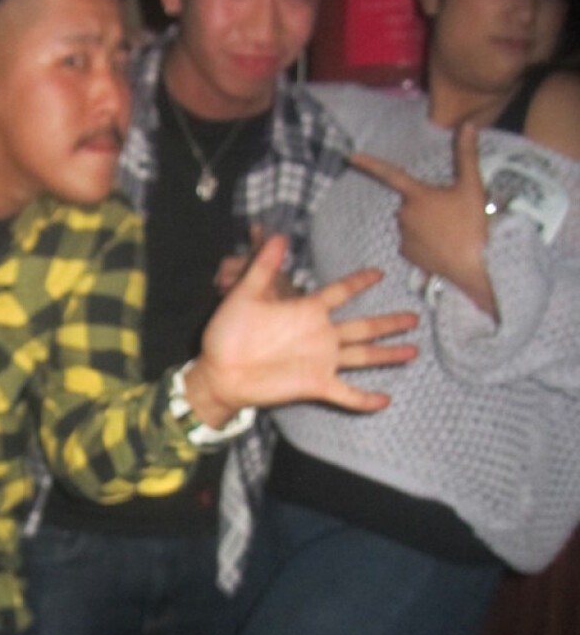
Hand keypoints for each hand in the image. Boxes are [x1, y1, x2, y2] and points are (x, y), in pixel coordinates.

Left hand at [186, 235, 418, 422]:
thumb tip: (276, 234)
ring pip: (363, 356)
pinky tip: (386, 400)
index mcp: (307, 310)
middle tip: (414, 317)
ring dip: (388, 355)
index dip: (359, 281)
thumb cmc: (228, 332)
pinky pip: (346, 393)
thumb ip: (263, 266)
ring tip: (413, 351)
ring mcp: (320, 361)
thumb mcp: (245, 294)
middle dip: (389, 323)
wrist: (220, 371)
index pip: (340, 292)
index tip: (379, 272)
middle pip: (363, 327)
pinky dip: (365, 398)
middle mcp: (320, 335)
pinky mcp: (315, 384)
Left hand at [349, 123, 495, 316]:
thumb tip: (468, 125)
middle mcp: (403, 215)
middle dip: (427, 203)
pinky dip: (425, 241)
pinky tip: (442, 245)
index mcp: (417, 196)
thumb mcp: (472, 187)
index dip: (370, 164)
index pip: (390, 174)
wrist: (469, 268)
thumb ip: (467, 155)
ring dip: (427, 222)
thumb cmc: (470, 225)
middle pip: (412, 201)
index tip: (351, 157)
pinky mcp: (406, 254)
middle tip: (452, 212)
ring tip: (450, 230)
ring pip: (413, 221)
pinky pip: (413, 241)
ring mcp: (403, 236)